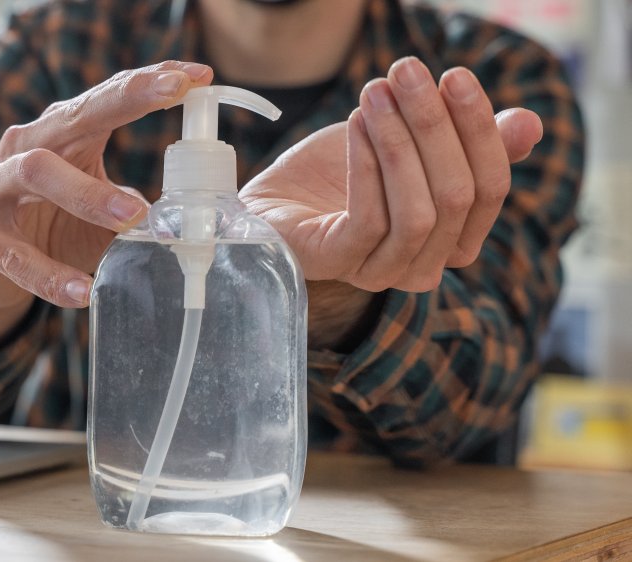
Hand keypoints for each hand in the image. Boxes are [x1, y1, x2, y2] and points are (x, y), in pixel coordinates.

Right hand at [0, 61, 212, 349]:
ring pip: (34, 172)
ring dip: (86, 193)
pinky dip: (48, 273)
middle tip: (172, 96)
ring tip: (132, 216)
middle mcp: (22, 150)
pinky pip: (13, 254)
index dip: (149, 83)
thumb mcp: (99, 215)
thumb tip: (188, 223)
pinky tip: (81, 290)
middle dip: (123, 102)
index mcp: (59, 137)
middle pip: (70, 116)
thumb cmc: (49, 230)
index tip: (197, 75)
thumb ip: (136, 210)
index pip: (105, 99)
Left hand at [240, 56, 541, 347]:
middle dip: (437, 125)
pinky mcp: (340, 264)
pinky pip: (370, 219)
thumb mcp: (408, 146)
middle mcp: (425, 264)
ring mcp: (382, 270)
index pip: (490, 188)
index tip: (455, 76)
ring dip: (400, 141)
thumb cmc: (340, 177)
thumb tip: (529, 124)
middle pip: (457, 195)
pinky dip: (367, 165)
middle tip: (407, 71)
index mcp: (453, 240)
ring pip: (419, 210)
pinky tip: (357, 124)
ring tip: (376, 93)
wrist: (271, 203)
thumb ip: (465, 141)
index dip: (479, 130)